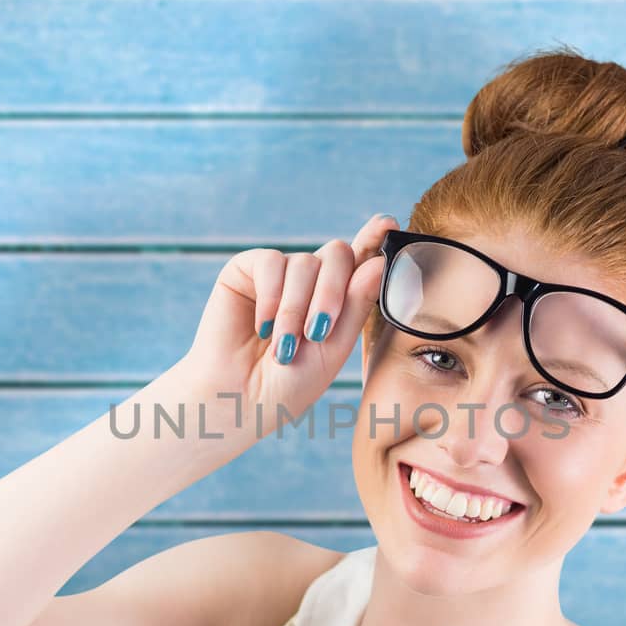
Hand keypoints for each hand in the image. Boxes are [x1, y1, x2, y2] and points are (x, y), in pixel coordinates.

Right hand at [176, 213, 394, 438]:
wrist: (236, 401)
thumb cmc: (286, 385)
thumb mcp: (331, 350)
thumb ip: (355, 306)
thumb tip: (378, 262)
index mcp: (335, 298)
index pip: (360, 260)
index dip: (374, 239)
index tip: (388, 224)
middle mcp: (309, 280)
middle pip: (337, 254)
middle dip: (333, 292)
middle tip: (317, 332)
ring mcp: (278, 274)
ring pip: (305, 262)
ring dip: (296, 309)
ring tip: (283, 346)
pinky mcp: (245, 271)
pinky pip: (270, 263)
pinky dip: (272, 297)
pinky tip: (262, 327)